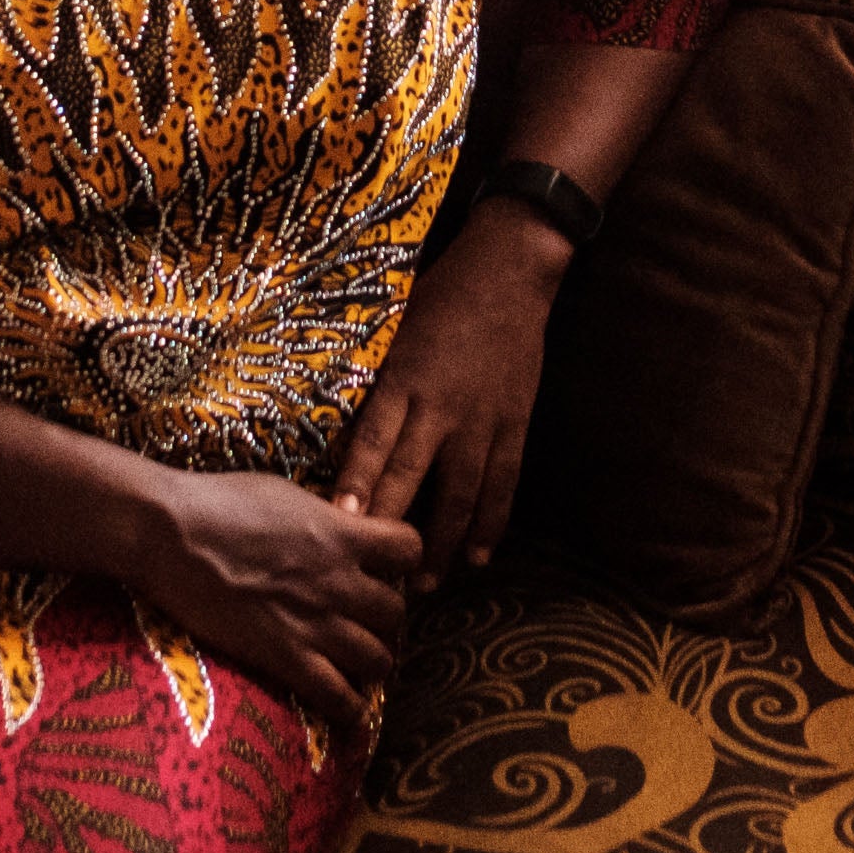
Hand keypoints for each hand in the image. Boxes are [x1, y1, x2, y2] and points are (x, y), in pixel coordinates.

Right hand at [124, 468, 421, 715]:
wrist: (170, 536)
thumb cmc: (218, 502)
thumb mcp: (284, 494)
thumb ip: (324, 517)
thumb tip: (348, 521)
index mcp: (340, 534)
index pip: (410, 548)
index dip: (401, 558)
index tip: (383, 565)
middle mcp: (339, 582)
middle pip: (397, 613)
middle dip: (384, 617)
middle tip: (361, 619)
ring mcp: (315, 624)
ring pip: (379, 659)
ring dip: (370, 660)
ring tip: (352, 660)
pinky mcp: (286, 659)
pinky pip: (340, 699)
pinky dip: (349, 707)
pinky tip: (342, 703)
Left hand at [331, 202, 571, 586]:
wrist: (509, 269)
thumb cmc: (440, 297)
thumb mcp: (395, 333)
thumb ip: (377, 385)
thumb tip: (343, 433)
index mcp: (405, 379)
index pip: (375, 441)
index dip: (357, 483)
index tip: (339, 521)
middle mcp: (442, 406)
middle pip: (414, 477)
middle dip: (392, 528)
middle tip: (374, 576)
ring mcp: (483, 420)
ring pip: (462, 494)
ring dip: (443, 542)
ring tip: (423, 583)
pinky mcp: (514, 424)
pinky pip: (503, 484)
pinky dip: (491, 523)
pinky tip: (479, 556)